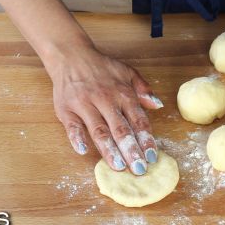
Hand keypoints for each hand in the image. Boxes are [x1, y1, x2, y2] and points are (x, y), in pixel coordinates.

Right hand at [47, 45, 162, 174]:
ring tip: (118, 166)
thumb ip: (143, 89)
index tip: (152, 157)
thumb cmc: (100, 67)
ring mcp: (84, 105)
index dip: (146, 140)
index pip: (137, 120)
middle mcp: (105, 100)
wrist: (70, 55)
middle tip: (139, 169)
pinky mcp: (66, 109)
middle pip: (120, 129)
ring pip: (99, 130)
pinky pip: (72, 125)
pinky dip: (77, 138)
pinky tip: (83, 150)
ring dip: (109, 149)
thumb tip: (157, 105)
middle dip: (131, 150)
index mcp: (122, 93)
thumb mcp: (127, 72)